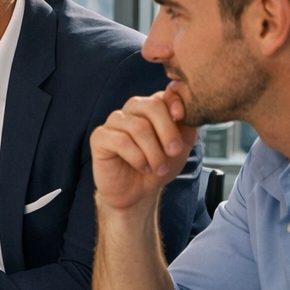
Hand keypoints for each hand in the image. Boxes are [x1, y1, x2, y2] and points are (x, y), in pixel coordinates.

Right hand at [91, 87, 198, 213]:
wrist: (138, 193)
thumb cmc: (158, 167)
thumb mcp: (182, 146)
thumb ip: (187, 124)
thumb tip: (190, 107)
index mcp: (151, 108)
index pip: (163, 96)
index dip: (174, 103)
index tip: (180, 116)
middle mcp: (132, 110)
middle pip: (152, 106)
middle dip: (167, 131)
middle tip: (174, 152)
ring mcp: (114, 122)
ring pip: (139, 127)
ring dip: (154, 152)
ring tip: (159, 168)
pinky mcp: (99, 137)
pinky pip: (121, 141)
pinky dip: (137, 158)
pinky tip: (142, 167)